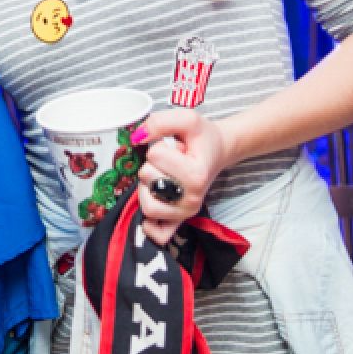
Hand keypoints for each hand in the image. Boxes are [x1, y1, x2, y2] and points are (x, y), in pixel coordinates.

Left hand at [133, 108, 228, 246]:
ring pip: (146, 204)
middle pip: (147, 178)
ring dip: (147, 187)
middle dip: (152, 164)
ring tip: (163, 177)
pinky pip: (157, 234)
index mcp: (196, 175)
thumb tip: (136, 136)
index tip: (176, 148)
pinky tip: (154, 202)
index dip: (160, 145)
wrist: (216, 153)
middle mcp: (192, 199)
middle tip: (170, 162)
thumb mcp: (187, 119)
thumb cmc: (202, 138)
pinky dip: (149, 223)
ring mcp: (185, 213)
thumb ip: (160, 122)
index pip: (155, 155)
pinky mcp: (178, 222)